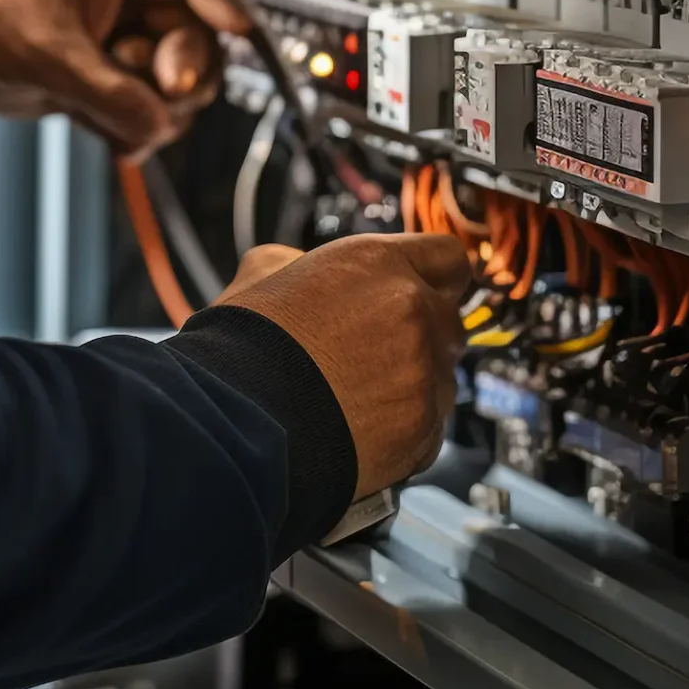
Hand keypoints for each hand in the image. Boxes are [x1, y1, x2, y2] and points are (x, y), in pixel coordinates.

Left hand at [0, 0, 250, 157]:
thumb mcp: (52, 56)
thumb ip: (116, 96)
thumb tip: (162, 128)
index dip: (225, 15)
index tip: (241, 42)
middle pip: (204, 38)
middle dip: (174, 78)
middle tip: (156, 90)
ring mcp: (136, 25)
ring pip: (182, 81)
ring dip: (143, 107)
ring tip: (93, 103)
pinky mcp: (121, 64)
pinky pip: (152, 104)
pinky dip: (127, 121)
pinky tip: (93, 121)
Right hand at [213, 234, 469, 496]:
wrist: (239, 424)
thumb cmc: (243, 349)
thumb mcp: (261, 273)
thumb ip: (303, 262)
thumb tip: (306, 268)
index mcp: (377, 261)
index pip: (448, 257)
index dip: (435, 277)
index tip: (428, 292)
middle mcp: (412, 308)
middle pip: (449, 320)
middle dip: (424, 334)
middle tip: (382, 353)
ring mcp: (423, 370)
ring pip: (443, 376)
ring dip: (415, 384)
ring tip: (361, 398)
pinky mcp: (424, 429)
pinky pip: (431, 427)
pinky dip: (407, 431)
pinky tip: (363, 430)